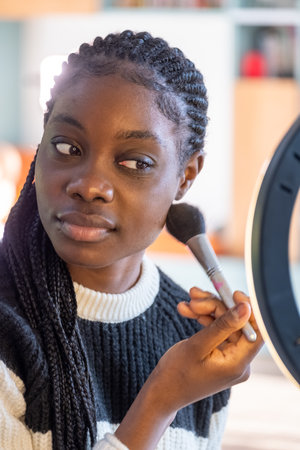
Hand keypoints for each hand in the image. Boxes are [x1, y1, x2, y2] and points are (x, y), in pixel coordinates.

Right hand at [149, 288, 262, 413]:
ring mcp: (230, 358)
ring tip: (186, 303)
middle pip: (236, 323)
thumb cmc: (177, 373)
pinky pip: (217, 329)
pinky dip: (204, 318)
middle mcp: (239, 362)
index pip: (256, 331)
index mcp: (237, 364)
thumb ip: (223, 326)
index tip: (232, 293)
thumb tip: (246, 307)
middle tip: (193, 296)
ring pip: (225, 323)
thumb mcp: (198, 345)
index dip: (247, 309)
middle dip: (215, 306)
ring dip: (206, 309)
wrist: (162, 392)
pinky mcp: (221, 353)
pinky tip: (187, 310)